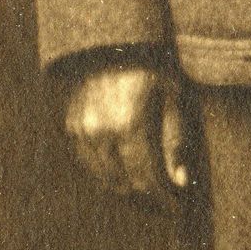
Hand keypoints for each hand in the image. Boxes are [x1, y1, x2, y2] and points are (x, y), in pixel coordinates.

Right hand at [63, 59, 197, 206]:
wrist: (112, 42)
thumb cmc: (151, 68)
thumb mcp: (172, 98)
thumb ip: (175, 142)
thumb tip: (179, 183)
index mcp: (130, 125)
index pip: (147, 181)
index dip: (164, 200)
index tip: (177, 207)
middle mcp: (101, 132)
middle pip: (125, 186)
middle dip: (147, 199)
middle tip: (165, 200)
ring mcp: (81, 131)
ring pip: (104, 180)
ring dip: (127, 190)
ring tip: (147, 189)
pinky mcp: (71, 127)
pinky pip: (89, 165)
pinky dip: (108, 174)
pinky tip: (125, 171)